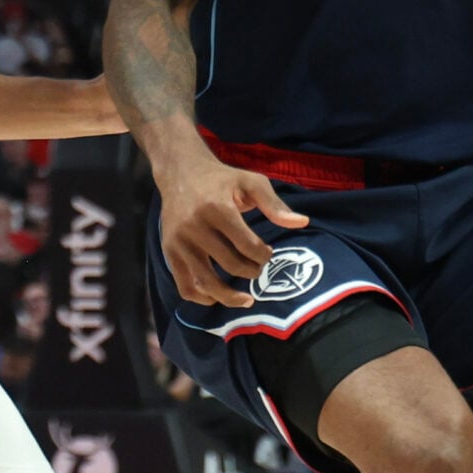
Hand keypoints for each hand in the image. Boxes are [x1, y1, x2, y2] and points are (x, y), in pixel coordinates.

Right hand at [156, 152, 310, 307]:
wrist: (181, 173)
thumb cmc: (221, 179)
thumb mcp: (251, 182)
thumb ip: (275, 204)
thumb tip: (302, 223)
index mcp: (217, 209)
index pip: (248, 246)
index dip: (264, 255)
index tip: (268, 253)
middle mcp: (195, 227)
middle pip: (231, 265)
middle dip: (252, 271)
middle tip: (258, 269)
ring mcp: (179, 242)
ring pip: (207, 282)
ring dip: (231, 296)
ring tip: (247, 299)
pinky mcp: (169, 251)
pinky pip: (185, 286)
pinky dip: (202, 298)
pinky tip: (217, 298)